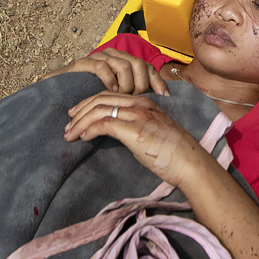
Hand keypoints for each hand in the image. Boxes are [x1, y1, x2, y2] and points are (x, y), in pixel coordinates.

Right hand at [43, 48, 169, 95]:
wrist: (57, 93)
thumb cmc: (90, 99)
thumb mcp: (117, 97)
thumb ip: (134, 95)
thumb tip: (161, 101)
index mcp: (123, 62)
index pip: (147, 67)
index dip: (157, 81)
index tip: (164, 98)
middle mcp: (113, 56)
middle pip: (138, 64)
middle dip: (140, 84)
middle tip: (135, 100)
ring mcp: (98, 58)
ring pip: (123, 64)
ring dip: (126, 84)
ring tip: (122, 98)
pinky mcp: (83, 63)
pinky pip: (102, 66)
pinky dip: (109, 78)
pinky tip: (110, 90)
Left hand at [65, 92, 204, 187]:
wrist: (190, 163)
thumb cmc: (174, 154)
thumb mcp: (153, 133)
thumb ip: (135, 127)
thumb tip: (117, 134)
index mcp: (144, 102)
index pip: (108, 95)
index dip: (88, 104)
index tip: (76, 116)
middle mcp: (140, 104)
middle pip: (100, 99)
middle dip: (80, 112)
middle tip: (68, 125)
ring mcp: (138, 115)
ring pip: (99, 110)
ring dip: (80, 122)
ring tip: (70, 134)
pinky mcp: (135, 130)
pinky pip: (104, 124)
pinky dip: (90, 130)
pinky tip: (83, 138)